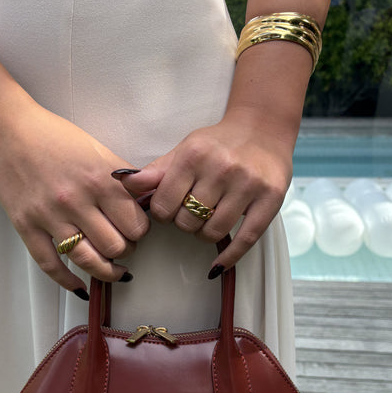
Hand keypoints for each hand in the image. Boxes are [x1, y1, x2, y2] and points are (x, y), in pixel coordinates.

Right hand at [0, 101, 149, 290]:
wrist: (4, 129)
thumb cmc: (52, 135)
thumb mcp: (97, 149)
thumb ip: (122, 178)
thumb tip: (144, 201)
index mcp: (101, 179)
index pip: (136, 224)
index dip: (141, 231)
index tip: (137, 229)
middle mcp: (78, 200)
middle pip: (116, 246)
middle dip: (126, 250)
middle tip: (124, 245)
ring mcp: (50, 216)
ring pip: (89, 261)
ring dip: (106, 271)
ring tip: (113, 270)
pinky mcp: (27, 226)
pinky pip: (51, 265)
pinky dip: (68, 281)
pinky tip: (80, 286)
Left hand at [118, 107, 293, 273]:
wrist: (263, 129)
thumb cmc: (219, 143)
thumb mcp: (184, 151)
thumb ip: (155, 172)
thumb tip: (121, 181)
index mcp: (194, 156)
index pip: (164, 205)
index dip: (163, 213)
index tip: (170, 209)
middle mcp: (222, 168)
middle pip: (188, 221)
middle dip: (185, 223)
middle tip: (191, 213)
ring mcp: (248, 185)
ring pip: (213, 233)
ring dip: (205, 234)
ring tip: (208, 221)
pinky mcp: (270, 199)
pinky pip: (246, 240)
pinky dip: (229, 257)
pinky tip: (218, 264)